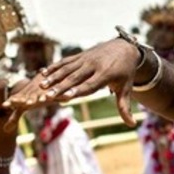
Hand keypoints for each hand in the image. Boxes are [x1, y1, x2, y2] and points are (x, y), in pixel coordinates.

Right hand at [4, 37, 142, 129]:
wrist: (124, 48)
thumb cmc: (125, 72)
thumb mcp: (126, 89)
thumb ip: (124, 107)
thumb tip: (131, 124)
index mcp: (106, 74)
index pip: (89, 85)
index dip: (78, 91)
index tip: (67, 97)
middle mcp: (94, 65)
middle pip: (75, 77)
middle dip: (61, 86)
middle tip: (48, 95)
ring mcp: (86, 59)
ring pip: (67, 69)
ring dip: (54, 77)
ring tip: (42, 86)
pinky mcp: (80, 55)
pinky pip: (65, 61)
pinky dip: (54, 67)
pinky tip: (43, 73)